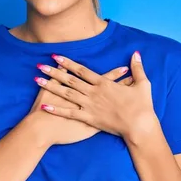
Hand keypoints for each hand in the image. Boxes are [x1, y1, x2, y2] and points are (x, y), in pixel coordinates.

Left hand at [35, 51, 156, 140]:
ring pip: (66, 94)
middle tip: (40, 66)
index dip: (68, 63)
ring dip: (51, 86)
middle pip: (70, 80)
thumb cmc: (142, 106)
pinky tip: (44, 105)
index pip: (81, 70)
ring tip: (38, 80)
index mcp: (104, 83)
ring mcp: (90, 105)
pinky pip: (69, 113)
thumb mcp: (142, 84)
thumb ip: (137, 68)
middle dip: (54, 72)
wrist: (139, 126)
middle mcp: (94, 92)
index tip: (56, 57)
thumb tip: (135, 53)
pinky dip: (56, 109)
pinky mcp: (89, 118)